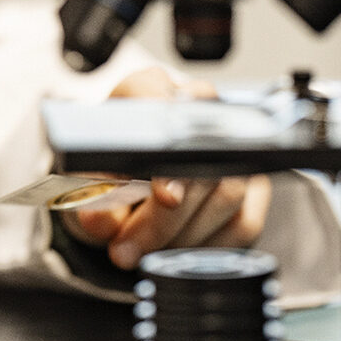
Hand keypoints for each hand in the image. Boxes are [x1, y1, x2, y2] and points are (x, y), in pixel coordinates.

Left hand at [62, 68, 270, 269]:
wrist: (129, 171)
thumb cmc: (109, 165)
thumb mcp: (86, 177)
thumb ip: (91, 195)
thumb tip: (98, 220)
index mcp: (147, 88)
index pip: (160, 100)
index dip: (167, 151)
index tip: (163, 195)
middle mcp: (197, 107)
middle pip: (199, 162)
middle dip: (162, 219)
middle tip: (128, 247)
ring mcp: (232, 144)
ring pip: (227, 194)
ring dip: (182, 236)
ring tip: (143, 252)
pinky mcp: (254, 183)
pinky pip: (244, 222)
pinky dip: (208, 245)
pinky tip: (175, 251)